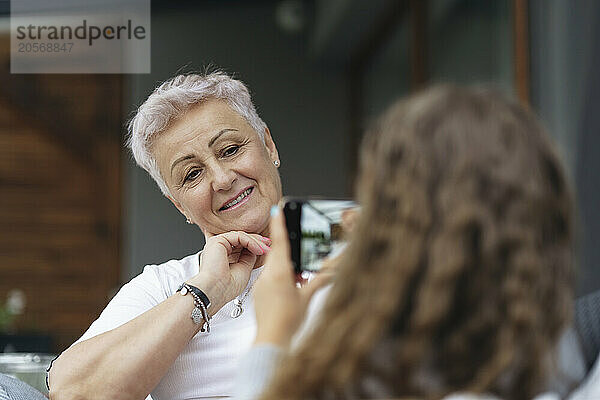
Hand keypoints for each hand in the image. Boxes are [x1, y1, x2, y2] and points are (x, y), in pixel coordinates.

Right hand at [188, 231, 270, 311]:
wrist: (215, 291)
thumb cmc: (226, 287)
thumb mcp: (245, 269)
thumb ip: (249, 256)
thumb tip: (257, 248)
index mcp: (224, 256)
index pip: (242, 245)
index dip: (256, 245)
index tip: (268, 248)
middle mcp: (220, 249)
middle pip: (242, 239)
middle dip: (258, 241)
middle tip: (269, 245)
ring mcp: (218, 244)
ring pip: (241, 236)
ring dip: (256, 242)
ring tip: (265, 250)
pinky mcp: (217, 241)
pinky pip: (238, 236)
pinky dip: (250, 241)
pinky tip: (258, 249)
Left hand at [253, 207, 331, 346]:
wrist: (271, 340)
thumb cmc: (288, 322)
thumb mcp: (307, 298)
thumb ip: (319, 281)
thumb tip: (332, 270)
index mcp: (280, 273)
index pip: (279, 241)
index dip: (278, 223)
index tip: (277, 208)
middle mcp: (268, 275)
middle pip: (277, 252)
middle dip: (287, 248)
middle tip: (297, 248)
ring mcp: (261, 284)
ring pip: (273, 265)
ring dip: (285, 266)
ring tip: (297, 278)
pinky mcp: (258, 292)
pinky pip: (269, 277)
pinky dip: (279, 277)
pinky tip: (288, 287)